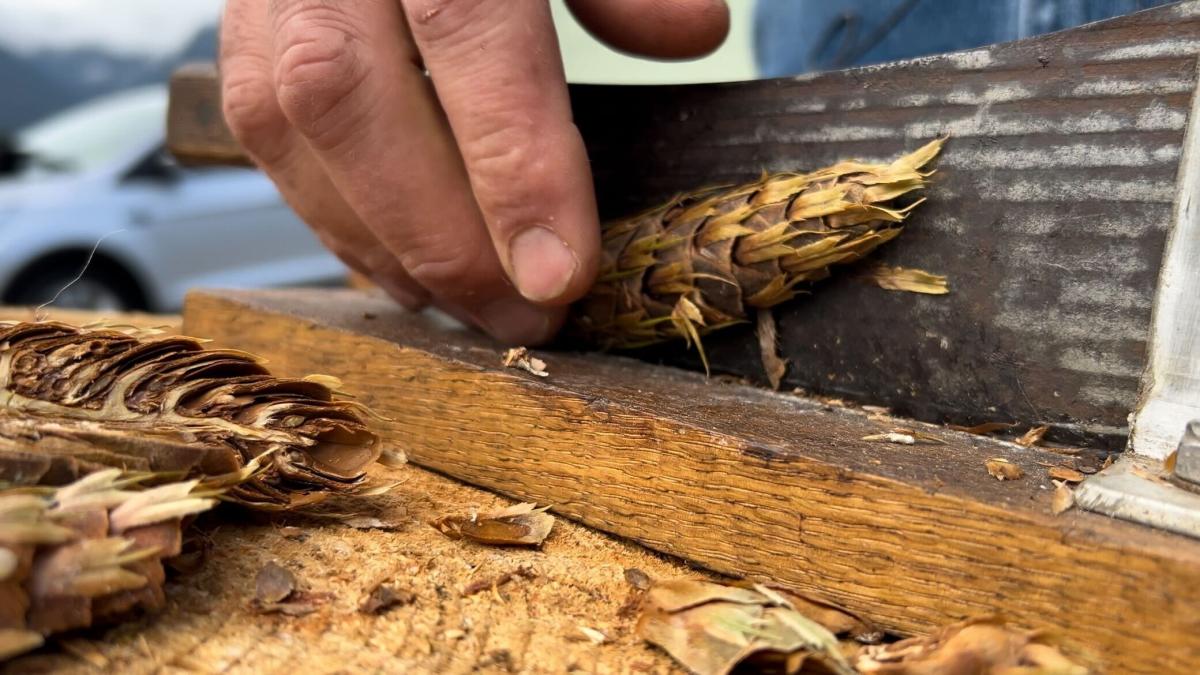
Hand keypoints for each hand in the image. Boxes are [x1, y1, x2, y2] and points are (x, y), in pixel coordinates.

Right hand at [219, 0, 728, 343]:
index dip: (512, 167)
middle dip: (440, 236)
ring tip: (463, 310)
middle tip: (521, 319)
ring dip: (379, 243)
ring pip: (287, 127)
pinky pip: (259, 133)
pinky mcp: (237, 22)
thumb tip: (691, 34)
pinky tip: (398, 263)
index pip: (467, 36)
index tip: (559, 274)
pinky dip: (332, 215)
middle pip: (353, 100)